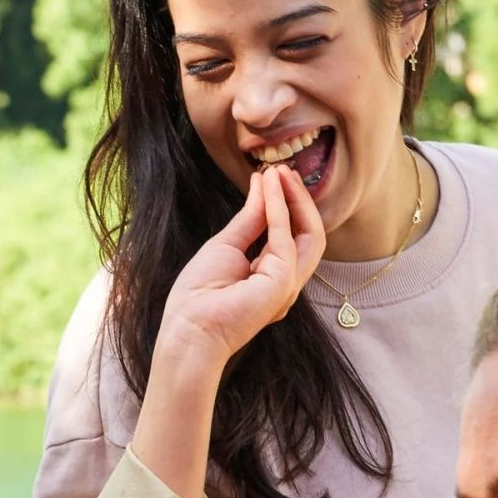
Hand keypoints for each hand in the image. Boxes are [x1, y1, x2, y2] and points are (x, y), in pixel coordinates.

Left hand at [156, 165, 324, 370]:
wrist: (189, 329)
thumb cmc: (199, 295)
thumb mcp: (226, 246)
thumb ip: (250, 218)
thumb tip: (263, 185)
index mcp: (271, 275)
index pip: (290, 233)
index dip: (284, 203)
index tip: (272, 176)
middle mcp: (286, 281)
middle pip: (307, 232)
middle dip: (296, 198)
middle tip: (282, 169)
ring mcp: (288, 284)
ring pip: (308, 232)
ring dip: (295, 198)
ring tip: (281, 172)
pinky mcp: (283, 282)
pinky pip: (285, 236)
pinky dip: (279, 208)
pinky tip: (270, 186)